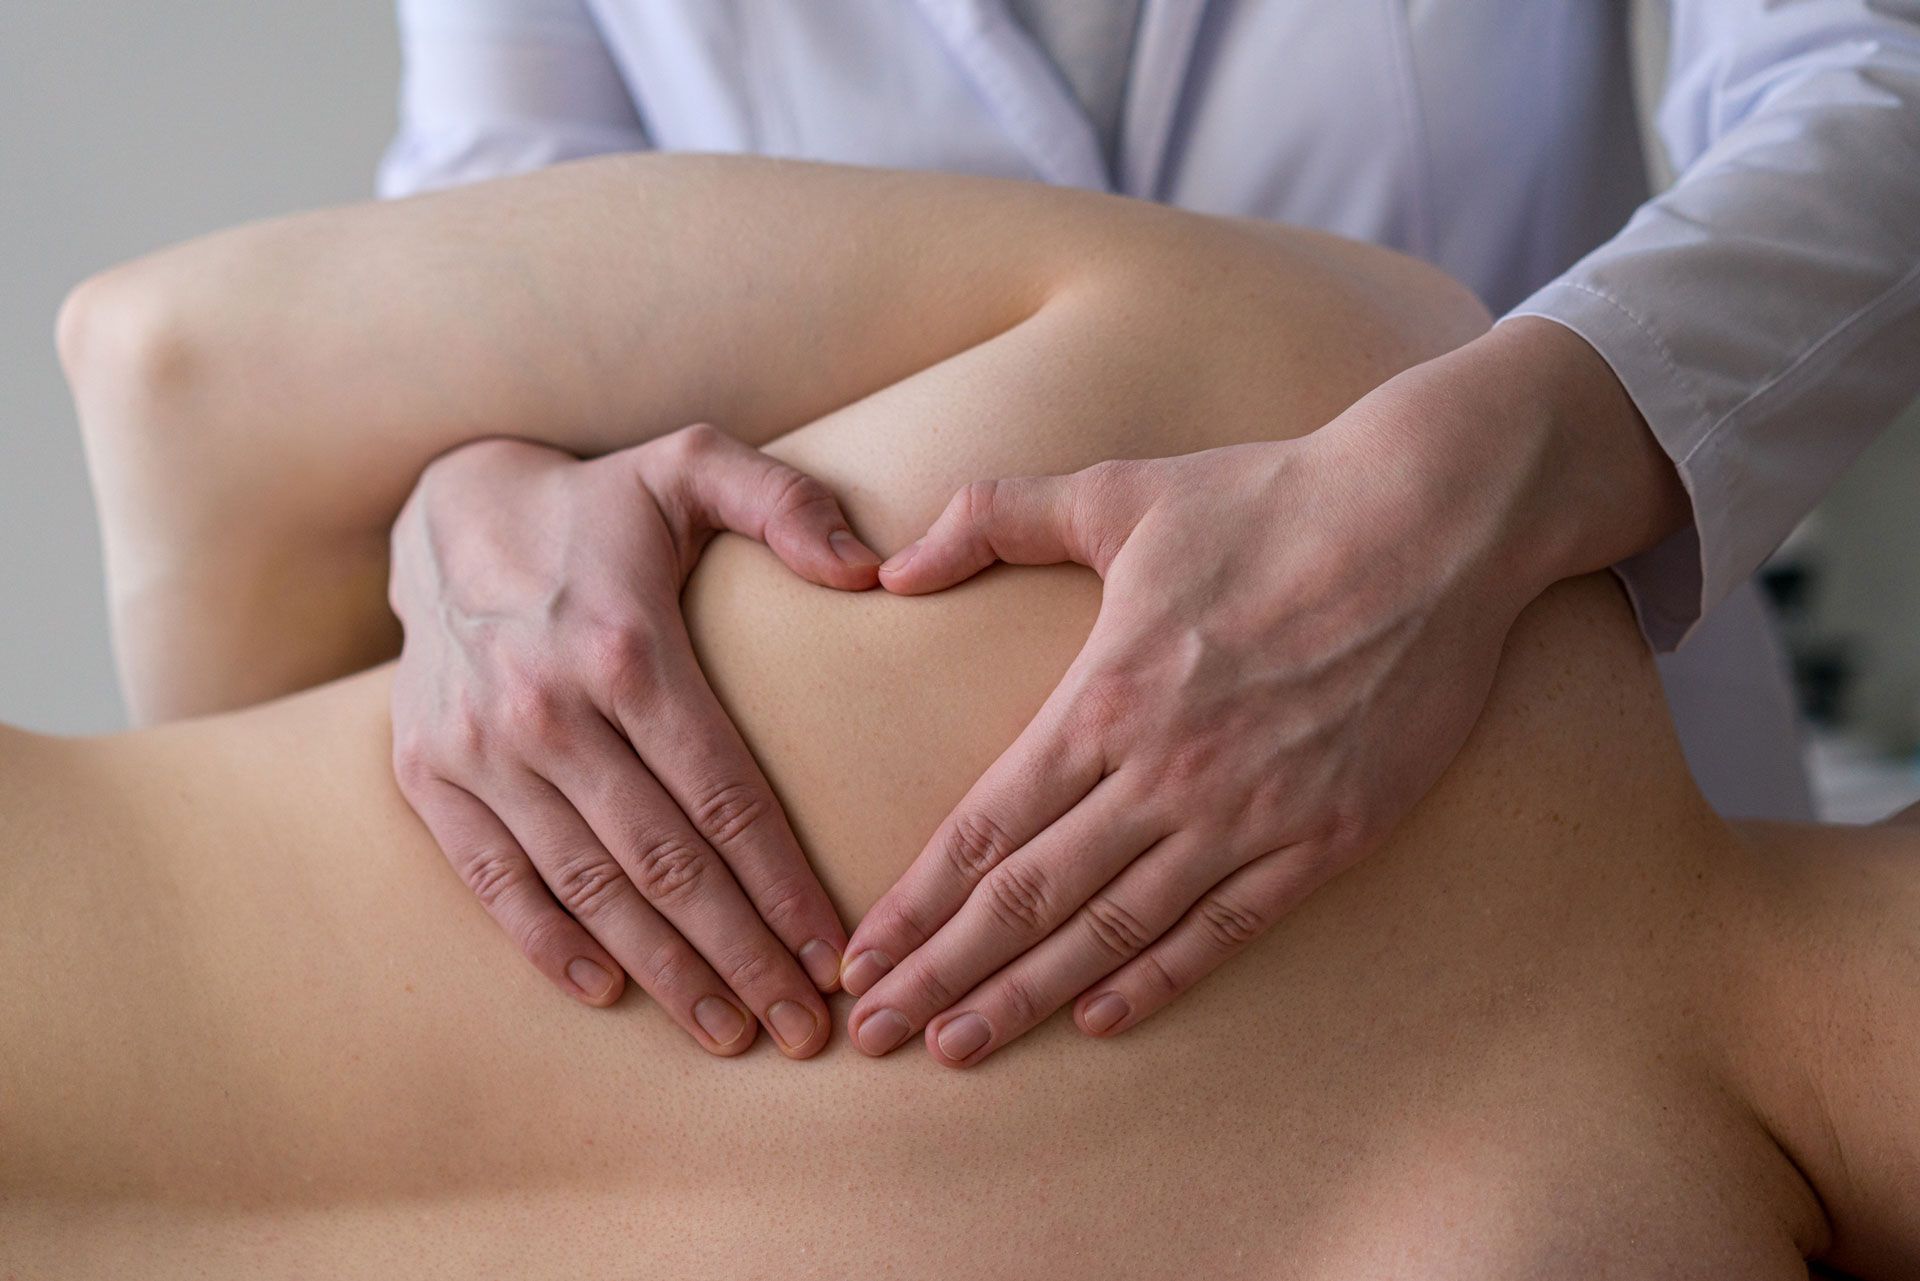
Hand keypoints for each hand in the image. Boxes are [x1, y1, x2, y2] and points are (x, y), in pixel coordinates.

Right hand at [389, 424, 880, 1056]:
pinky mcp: (429, 774)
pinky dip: (548, 944)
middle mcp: (549, 709)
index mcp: (628, 647)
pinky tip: (608, 993)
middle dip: (742, 958)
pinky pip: (493, 880)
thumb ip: (787, 502)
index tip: (836, 957)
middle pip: (666, 865)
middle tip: (802, 1033)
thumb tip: (872, 567)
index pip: (727, 798)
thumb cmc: (598, 503)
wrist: (443, 510)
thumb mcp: (693, 465)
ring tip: (729, 1032)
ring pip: (587, 888)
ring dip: (662, 971)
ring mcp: (481, 750)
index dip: (786, 888)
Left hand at [839, 320, 1688, 1065]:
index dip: (915, 906)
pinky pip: (1226, 929)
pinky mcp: (1327, 836)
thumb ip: (994, 519)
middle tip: (876, 1032)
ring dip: (1028, 996)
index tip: (861, 960)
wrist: (1435, 523)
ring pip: (1115, 931)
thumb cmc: (1270, 501)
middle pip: (1028, 899)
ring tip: (958, 1048)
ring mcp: (1248, 815)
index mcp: (1105, 698)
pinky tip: (1100, 1020)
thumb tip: (890, 569)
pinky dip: (1160, 980)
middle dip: (942, 973)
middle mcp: (1165, 773)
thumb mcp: (1118, 491)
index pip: (983, 830)